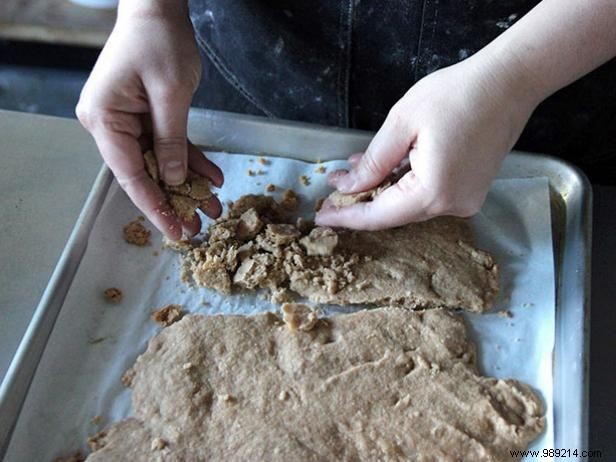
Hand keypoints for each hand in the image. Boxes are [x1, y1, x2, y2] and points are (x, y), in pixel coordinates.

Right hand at [76, 1, 222, 239]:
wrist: (158, 8)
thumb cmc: (159, 41)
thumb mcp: (170, 95)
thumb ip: (172, 142)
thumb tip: (173, 181)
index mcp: (104, 120)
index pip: (130, 175)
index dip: (154, 206)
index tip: (174, 231)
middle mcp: (109, 125)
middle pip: (144, 173)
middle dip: (174, 201)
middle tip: (198, 229)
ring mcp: (125, 122)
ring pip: (159, 163)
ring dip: (187, 184)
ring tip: (212, 209)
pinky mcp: (143, 117)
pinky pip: (168, 145)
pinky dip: (190, 160)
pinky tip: (212, 178)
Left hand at [315, 55, 538, 229]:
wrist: (509, 81)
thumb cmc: (457, 94)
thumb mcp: (402, 124)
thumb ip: (373, 163)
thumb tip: (349, 188)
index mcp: (433, 193)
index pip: (378, 216)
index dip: (347, 217)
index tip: (321, 216)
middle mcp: (452, 206)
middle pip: (394, 212)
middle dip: (361, 198)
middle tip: (334, 183)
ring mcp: (465, 200)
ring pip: (409, 203)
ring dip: (381, 187)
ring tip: (354, 169)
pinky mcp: (470, 190)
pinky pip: (427, 194)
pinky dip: (403, 182)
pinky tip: (385, 166)